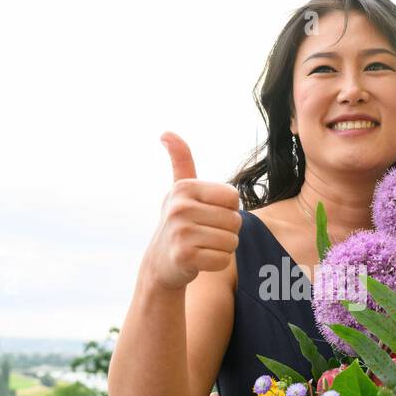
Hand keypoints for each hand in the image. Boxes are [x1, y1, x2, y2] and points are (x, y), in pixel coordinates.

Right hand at [143, 133, 242, 290]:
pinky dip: (217, 262)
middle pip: (235, 221)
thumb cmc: (179, 223)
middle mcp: (180, 207)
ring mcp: (181, 232)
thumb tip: (166, 132)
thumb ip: (180, 161)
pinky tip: (200, 260)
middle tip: (206, 234)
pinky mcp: (184, 256)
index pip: (233, 198)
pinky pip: (223, 259)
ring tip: (203, 246)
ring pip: (231, 241)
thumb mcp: (179, 191)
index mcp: (184, 188)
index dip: (227, 210)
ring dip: (223, 248)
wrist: (160, 263)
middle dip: (227, 231)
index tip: (208, 214)